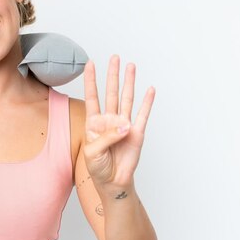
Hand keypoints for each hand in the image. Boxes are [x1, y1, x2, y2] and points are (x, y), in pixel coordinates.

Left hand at [83, 55, 154, 187]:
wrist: (113, 182)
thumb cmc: (98, 168)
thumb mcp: (93, 152)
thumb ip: (106, 137)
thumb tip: (124, 125)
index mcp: (94, 123)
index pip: (92, 96)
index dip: (90, 81)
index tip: (89, 64)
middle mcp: (109, 120)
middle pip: (111, 92)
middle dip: (113, 75)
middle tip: (114, 58)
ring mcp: (124, 125)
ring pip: (127, 99)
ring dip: (129, 82)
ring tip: (131, 66)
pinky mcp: (137, 133)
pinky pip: (143, 115)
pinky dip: (147, 102)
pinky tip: (150, 89)